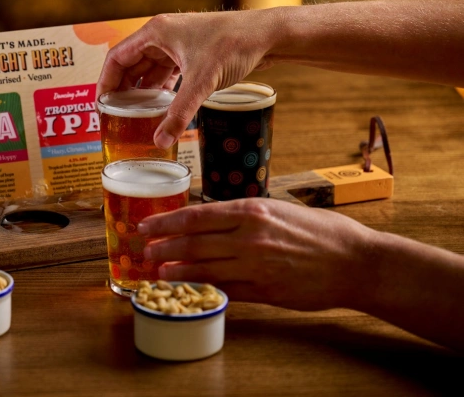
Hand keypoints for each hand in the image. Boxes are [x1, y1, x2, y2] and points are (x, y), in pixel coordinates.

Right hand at [96, 10, 279, 148]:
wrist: (267, 35)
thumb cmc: (234, 44)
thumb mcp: (202, 83)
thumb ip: (179, 114)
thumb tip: (161, 140)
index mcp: (156, 32)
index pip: (116, 57)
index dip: (106, 82)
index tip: (102, 105)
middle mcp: (163, 34)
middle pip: (130, 64)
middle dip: (123, 89)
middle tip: (116, 115)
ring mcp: (177, 43)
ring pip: (149, 68)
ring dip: (141, 90)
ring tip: (135, 114)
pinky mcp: (191, 52)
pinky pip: (166, 71)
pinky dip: (160, 88)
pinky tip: (160, 105)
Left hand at [138, 198, 379, 311]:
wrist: (357, 262)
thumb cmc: (322, 231)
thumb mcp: (281, 209)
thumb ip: (246, 215)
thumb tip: (212, 217)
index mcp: (253, 210)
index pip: (196, 216)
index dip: (166, 222)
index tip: (147, 225)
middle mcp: (250, 237)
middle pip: (193, 243)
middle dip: (163, 247)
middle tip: (144, 251)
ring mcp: (256, 266)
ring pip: (203, 268)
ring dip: (176, 271)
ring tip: (157, 272)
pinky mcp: (264, 290)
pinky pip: (225, 290)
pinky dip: (203, 288)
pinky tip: (188, 288)